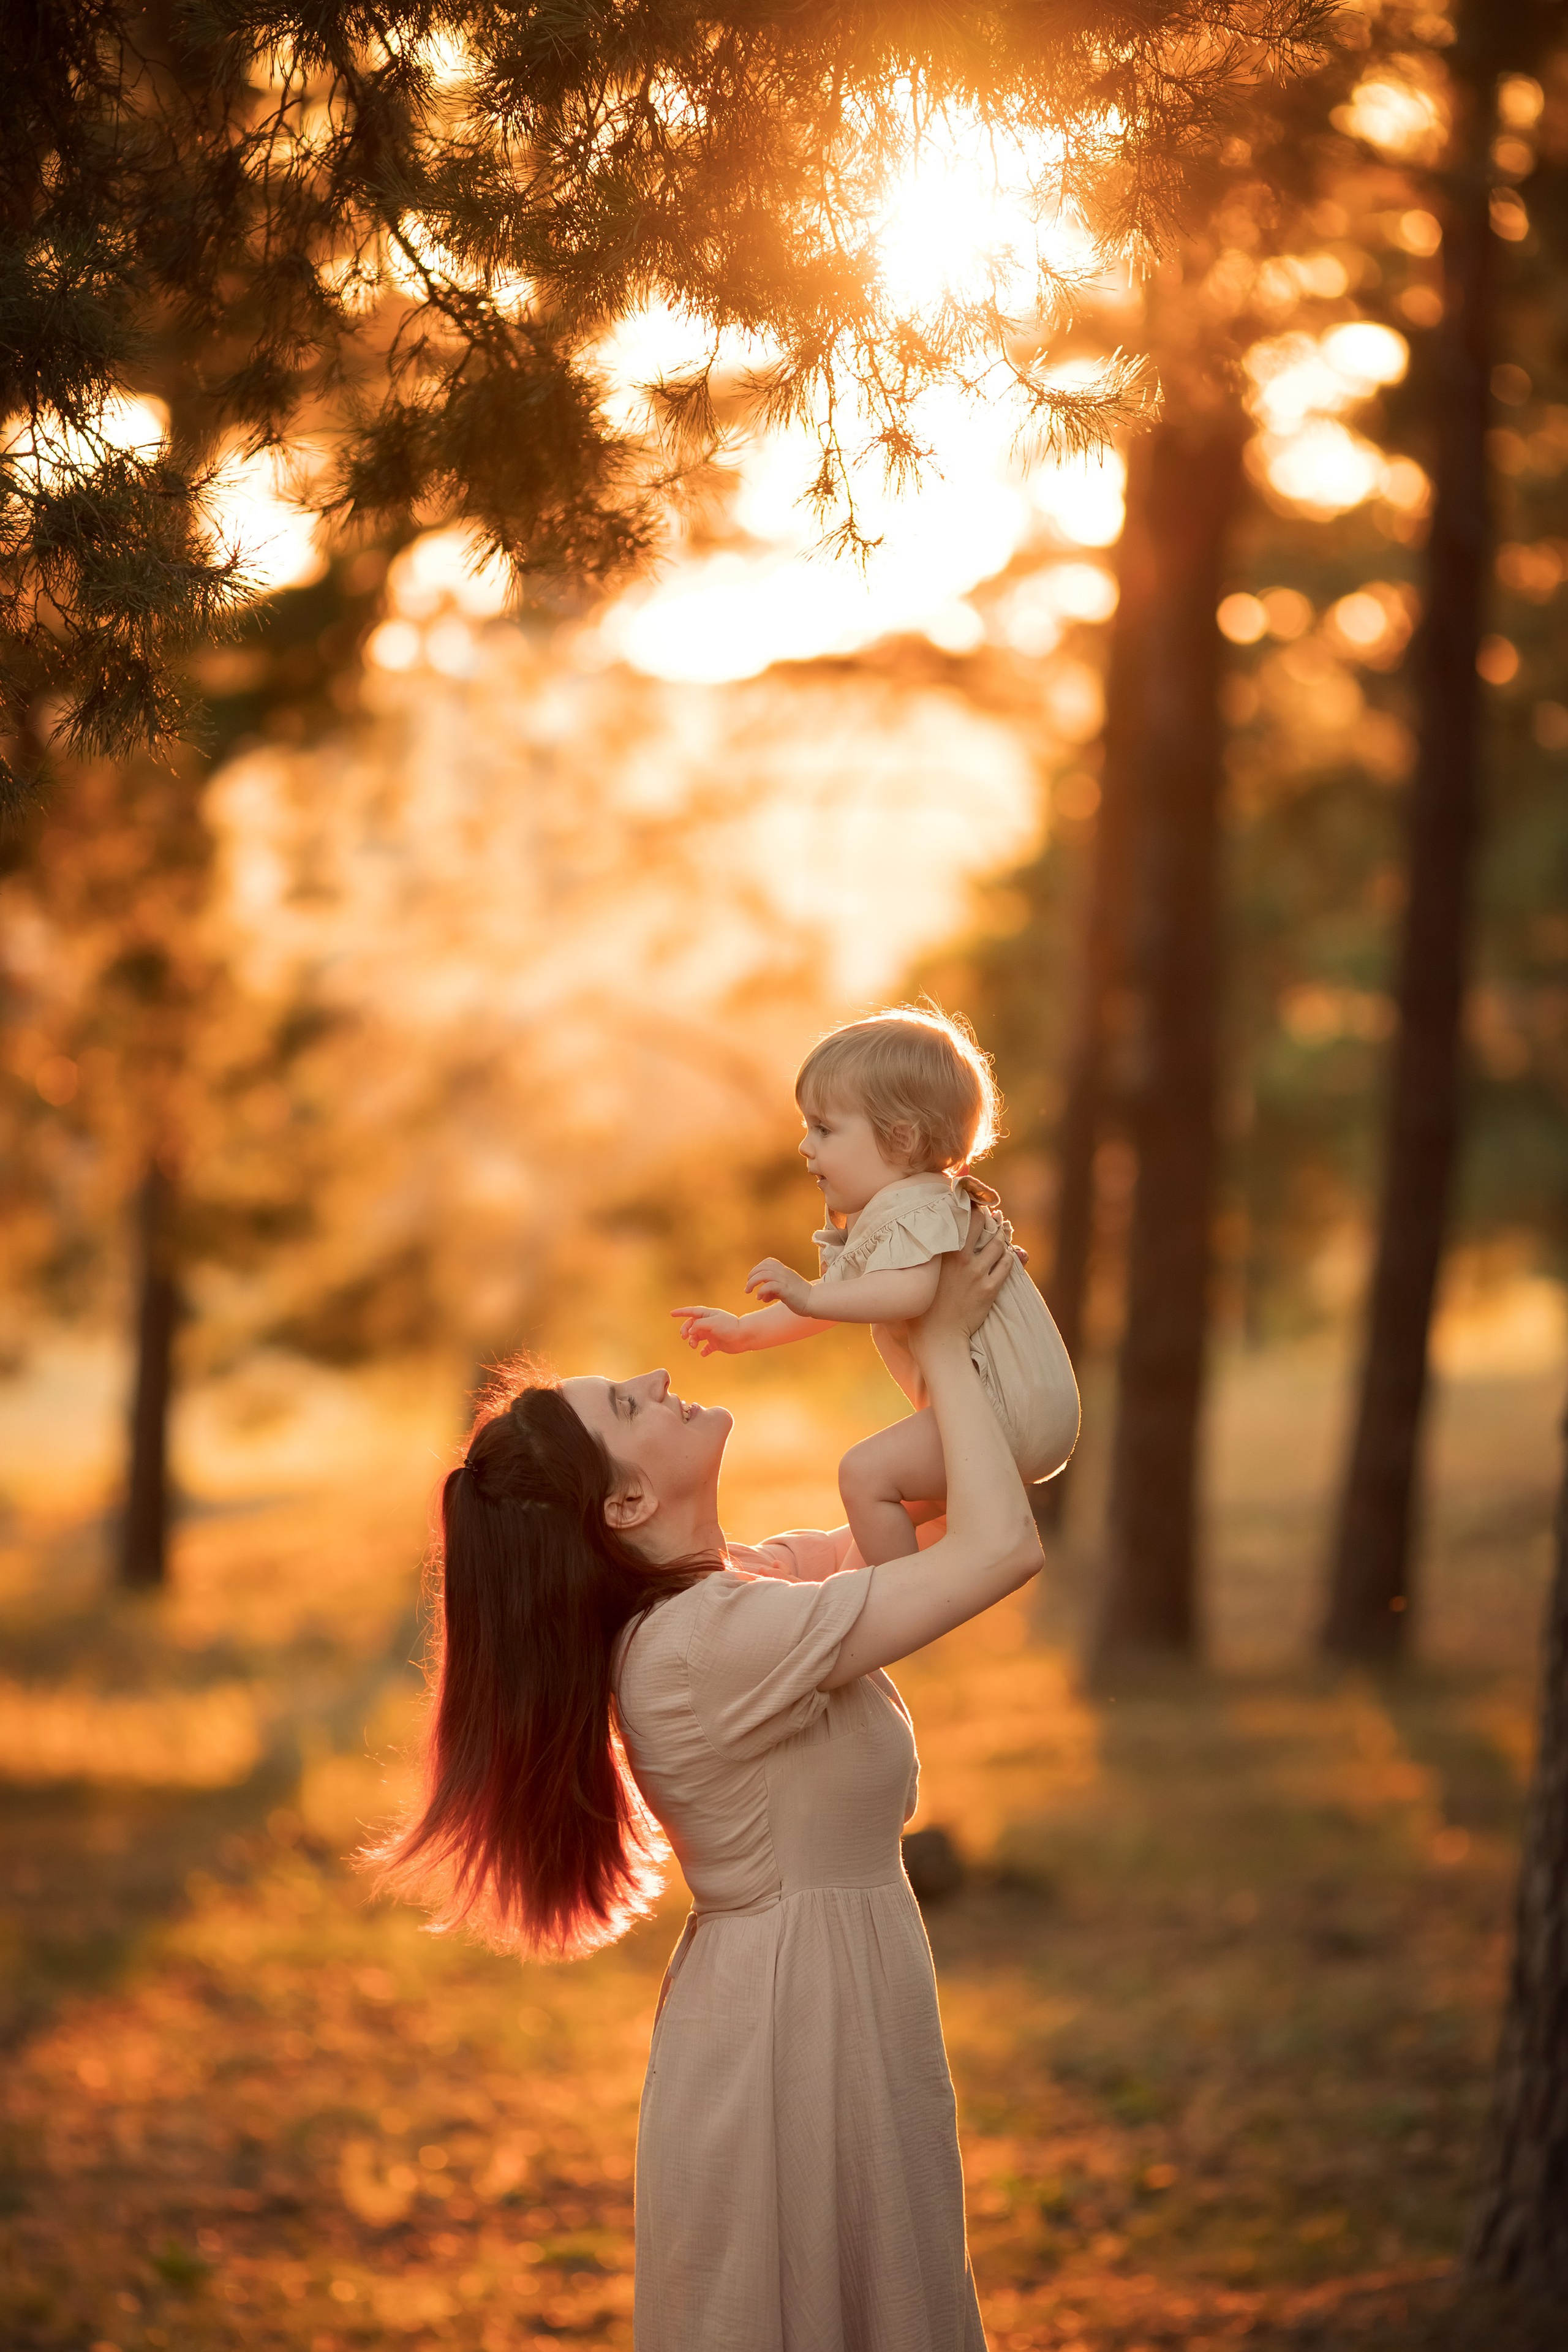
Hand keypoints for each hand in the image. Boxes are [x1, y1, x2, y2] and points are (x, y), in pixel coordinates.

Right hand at [671, 1305, 743, 1355]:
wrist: (744, 1337)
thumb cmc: (729, 1327)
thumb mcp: (712, 1323)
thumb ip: (699, 1325)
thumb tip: (690, 1330)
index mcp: (708, 1315)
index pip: (692, 1312)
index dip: (681, 1312)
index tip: (671, 1313)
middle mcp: (709, 1323)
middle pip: (691, 1325)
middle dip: (685, 1330)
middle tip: (684, 1337)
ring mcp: (712, 1334)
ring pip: (696, 1337)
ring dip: (692, 1341)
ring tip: (693, 1345)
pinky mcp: (716, 1344)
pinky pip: (705, 1348)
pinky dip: (702, 1351)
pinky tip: (703, 1353)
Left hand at [745, 1256, 812, 1312]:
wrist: (814, 1301)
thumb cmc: (800, 1298)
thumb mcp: (784, 1292)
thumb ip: (773, 1292)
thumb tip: (761, 1297)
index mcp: (785, 1271)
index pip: (768, 1262)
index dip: (758, 1268)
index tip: (753, 1278)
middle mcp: (784, 1273)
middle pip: (763, 1267)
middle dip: (752, 1275)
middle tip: (747, 1287)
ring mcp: (785, 1280)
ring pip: (763, 1274)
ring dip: (753, 1282)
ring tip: (749, 1291)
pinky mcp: (786, 1289)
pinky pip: (769, 1286)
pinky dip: (761, 1291)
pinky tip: (760, 1298)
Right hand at [910, 1209, 1011, 1354]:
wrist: (938, 1336)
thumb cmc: (922, 1308)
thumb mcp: (919, 1275)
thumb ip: (925, 1255)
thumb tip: (922, 1239)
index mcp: (942, 1252)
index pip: (960, 1218)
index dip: (970, 1207)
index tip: (974, 1203)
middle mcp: (961, 1259)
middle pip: (982, 1225)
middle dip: (990, 1217)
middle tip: (993, 1215)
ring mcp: (977, 1274)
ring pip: (998, 1244)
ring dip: (1002, 1236)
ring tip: (1002, 1232)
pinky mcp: (990, 1289)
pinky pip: (1006, 1265)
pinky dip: (1009, 1257)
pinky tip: (1007, 1255)